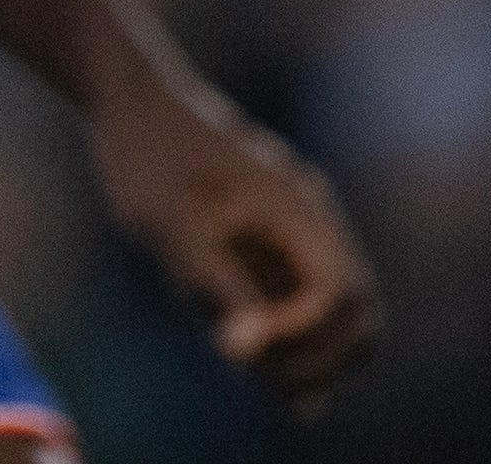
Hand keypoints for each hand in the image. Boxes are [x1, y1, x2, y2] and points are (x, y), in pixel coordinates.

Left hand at [90, 75, 380, 407]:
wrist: (132, 106)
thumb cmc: (147, 154)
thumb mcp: (170, 220)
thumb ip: (215, 283)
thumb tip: (247, 352)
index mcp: (298, 209)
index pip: (340, 293)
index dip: (307, 333)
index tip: (250, 342)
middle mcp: (310, 227)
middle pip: (358, 315)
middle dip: (322, 358)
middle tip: (267, 384)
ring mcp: (295, 240)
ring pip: (336, 320)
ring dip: (308, 356)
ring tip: (256, 375)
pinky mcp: (271, 252)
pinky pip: (301, 309)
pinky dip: (289, 344)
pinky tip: (257, 368)